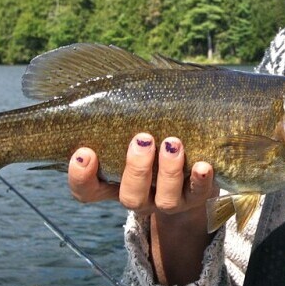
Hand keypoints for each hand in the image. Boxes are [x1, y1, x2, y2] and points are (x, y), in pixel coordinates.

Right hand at [69, 134, 218, 285]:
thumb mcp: (133, 136)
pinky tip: (203, 165)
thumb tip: (118, 83)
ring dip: (168, 171)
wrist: (194, 174)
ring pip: (165, 200)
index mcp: (116, 185)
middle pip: (130, 197)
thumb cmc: (153, 145)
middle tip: (143, 139)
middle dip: (136, 168)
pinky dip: (201, 180)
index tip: (83, 152)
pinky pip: (200, 195)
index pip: (88, 191)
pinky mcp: (198, 198)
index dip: (81, 177)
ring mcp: (169, 201)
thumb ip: (122, 122)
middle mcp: (141, 198)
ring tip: (172, 143)